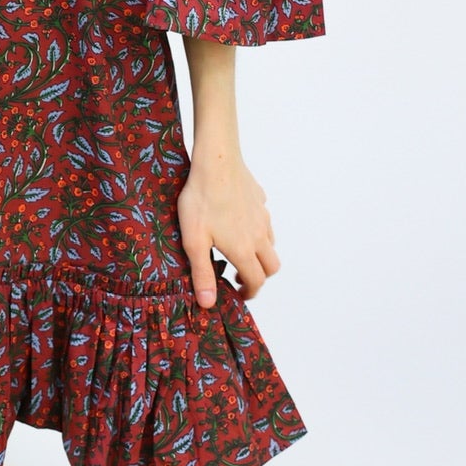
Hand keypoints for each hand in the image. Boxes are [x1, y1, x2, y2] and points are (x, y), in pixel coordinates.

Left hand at [176, 146, 279, 306]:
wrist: (216, 162)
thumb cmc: (201, 200)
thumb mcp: (194, 241)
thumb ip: (202, 273)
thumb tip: (208, 303)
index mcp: (244, 249)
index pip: (256, 281)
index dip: (249, 293)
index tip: (237, 294)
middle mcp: (259, 235)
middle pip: (272, 267)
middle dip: (259, 277)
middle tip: (239, 276)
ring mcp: (262, 217)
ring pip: (271, 244)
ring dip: (260, 254)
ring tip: (238, 251)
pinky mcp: (260, 201)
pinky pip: (265, 222)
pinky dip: (258, 232)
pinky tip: (238, 223)